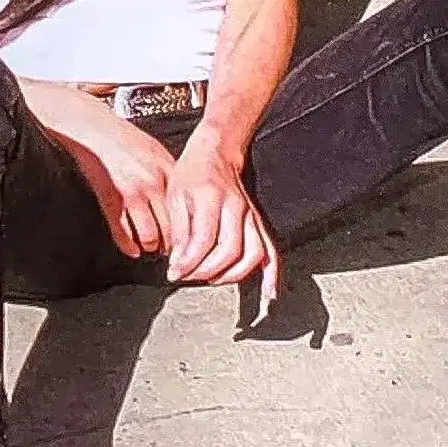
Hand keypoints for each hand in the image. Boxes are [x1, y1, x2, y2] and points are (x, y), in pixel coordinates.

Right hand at [61, 99, 175, 257]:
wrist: (95, 129)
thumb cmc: (124, 138)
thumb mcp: (157, 151)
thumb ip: (170, 174)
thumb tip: (183, 198)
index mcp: (168, 170)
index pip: (187, 208)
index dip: (189, 227)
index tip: (189, 236)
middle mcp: (153, 183)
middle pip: (172, 226)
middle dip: (172, 243)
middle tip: (173, 249)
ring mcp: (131, 193)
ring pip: (150, 235)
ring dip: (151, 246)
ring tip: (151, 247)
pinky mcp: (110, 200)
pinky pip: (122, 233)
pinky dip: (128, 246)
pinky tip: (132, 249)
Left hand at [163, 137, 278, 289]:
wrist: (216, 152)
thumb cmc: (192, 173)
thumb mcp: (175, 196)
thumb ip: (178, 231)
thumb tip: (178, 264)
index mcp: (212, 198)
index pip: (205, 240)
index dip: (189, 262)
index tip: (175, 273)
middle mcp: (237, 207)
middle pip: (230, 250)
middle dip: (207, 271)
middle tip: (188, 276)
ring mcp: (251, 216)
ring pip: (252, 254)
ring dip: (232, 275)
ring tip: (211, 279)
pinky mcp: (259, 223)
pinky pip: (271, 252)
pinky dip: (272, 275)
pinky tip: (268, 294)